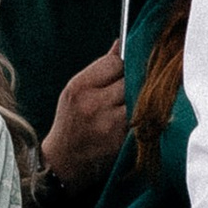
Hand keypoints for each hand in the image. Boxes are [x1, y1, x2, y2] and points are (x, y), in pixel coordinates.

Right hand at [43, 45, 128, 186]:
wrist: (64, 164)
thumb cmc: (70, 123)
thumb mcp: (75, 91)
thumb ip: (99, 68)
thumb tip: (120, 43)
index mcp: (80, 87)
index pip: (115, 62)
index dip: (123, 65)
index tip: (124, 71)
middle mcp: (94, 104)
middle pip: (131, 80)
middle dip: (135, 82)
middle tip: (135, 87)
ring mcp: (110, 124)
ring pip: (140, 99)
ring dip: (142, 100)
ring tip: (135, 104)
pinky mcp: (123, 141)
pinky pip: (142, 120)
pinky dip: (143, 118)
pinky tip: (137, 120)